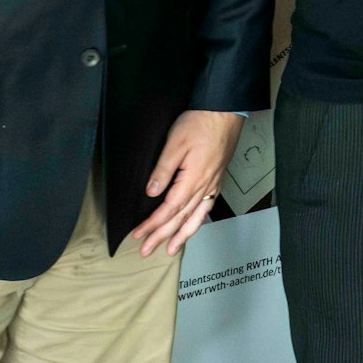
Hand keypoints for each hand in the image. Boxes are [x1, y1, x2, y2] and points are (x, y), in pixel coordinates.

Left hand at [131, 110, 242, 256]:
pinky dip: (198, 220)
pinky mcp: (217, 177)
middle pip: (182, 218)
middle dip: (163, 236)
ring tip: (171, 249)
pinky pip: (207, 206)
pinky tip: (193, 224)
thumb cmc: (201, 123)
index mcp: (193, 179)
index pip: (169, 209)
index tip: (138, 235)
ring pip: (197, 216)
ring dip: (183, 235)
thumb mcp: (175, 143)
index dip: (153, 224)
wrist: (225, 111)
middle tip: (147, 250)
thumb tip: (151, 193)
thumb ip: (163, 170)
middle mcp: (205, 185)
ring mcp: (213, 183)